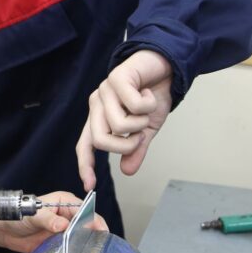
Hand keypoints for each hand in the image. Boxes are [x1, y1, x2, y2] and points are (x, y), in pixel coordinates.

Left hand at [0, 191, 107, 252]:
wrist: (3, 230)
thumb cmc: (18, 215)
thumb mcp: (33, 215)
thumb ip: (48, 219)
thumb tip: (64, 225)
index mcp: (66, 202)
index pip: (86, 211)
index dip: (95, 222)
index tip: (102, 235)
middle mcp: (69, 216)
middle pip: (88, 225)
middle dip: (94, 236)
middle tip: (100, 250)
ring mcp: (65, 230)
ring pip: (82, 238)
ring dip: (86, 247)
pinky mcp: (59, 243)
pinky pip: (71, 248)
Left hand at [76, 50, 172, 190]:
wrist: (166, 67)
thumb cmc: (153, 95)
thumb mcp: (146, 129)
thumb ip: (135, 149)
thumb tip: (127, 171)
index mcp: (100, 117)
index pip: (86, 145)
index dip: (85, 165)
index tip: (89, 185)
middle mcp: (97, 104)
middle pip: (101, 140)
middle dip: (126, 145)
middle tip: (140, 135)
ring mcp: (104, 90)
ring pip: (118, 125)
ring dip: (140, 123)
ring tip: (146, 110)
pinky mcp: (116, 78)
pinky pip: (133, 105)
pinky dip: (148, 104)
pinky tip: (148, 93)